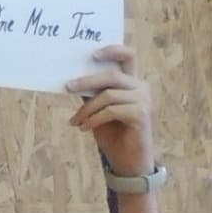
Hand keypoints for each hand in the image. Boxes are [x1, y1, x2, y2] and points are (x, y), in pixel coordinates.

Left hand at [65, 46, 154, 178]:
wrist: (128, 163)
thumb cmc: (113, 136)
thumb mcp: (98, 112)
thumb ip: (92, 96)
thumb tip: (73, 82)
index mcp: (132, 83)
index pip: (127, 56)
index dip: (112, 50)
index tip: (92, 54)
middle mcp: (141, 87)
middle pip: (112, 75)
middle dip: (87, 81)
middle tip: (67, 87)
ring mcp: (144, 100)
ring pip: (108, 95)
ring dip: (87, 109)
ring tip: (75, 121)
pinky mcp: (141, 114)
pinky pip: (111, 110)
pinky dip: (94, 119)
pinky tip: (84, 128)